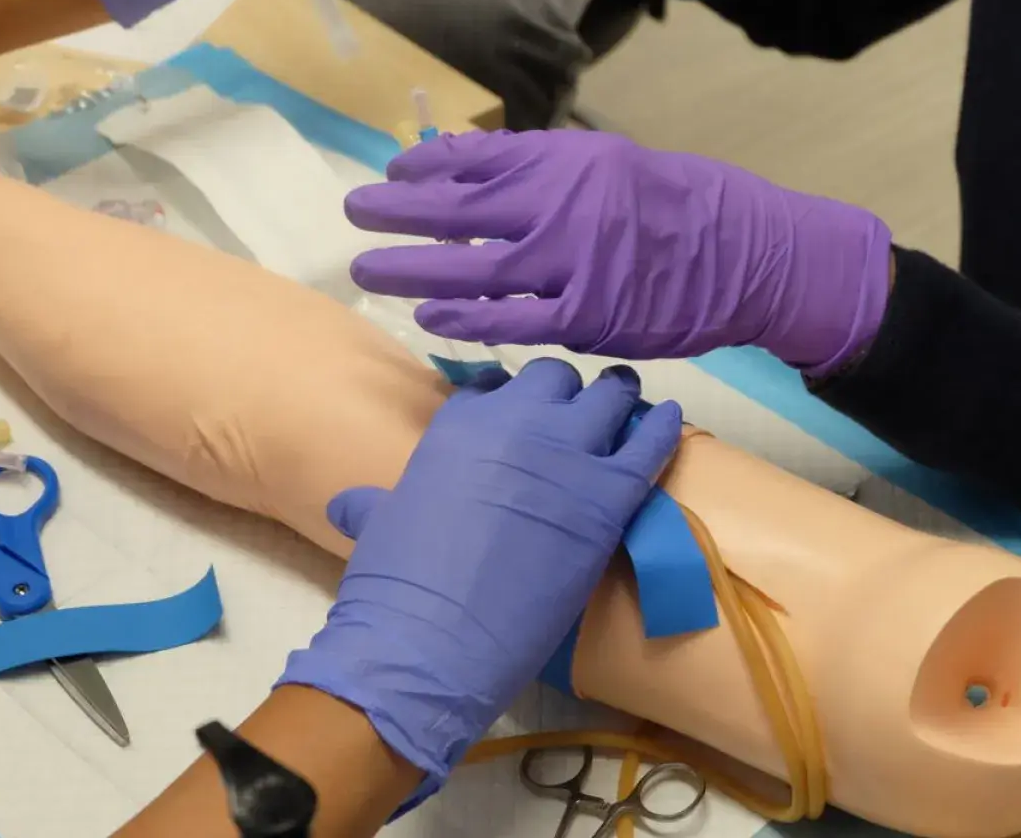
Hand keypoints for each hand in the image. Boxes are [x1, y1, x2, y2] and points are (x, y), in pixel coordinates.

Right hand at [279, 359, 683, 794]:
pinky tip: (670, 419)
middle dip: (566, 395)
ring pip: (609, 396)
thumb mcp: (377, 527)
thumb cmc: (396, 588)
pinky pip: (651, 441)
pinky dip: (663, 427)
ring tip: (625, 408)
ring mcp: (568, 453)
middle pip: (556, 379)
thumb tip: (349, 503)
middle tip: (576, 419)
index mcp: (459, 424)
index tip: (520, 415)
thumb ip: (372, 505)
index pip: (494, 385)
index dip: (512, 399)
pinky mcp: (609, 494)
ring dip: (616, 400)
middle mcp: (516, 421)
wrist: (430, 640)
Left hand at [345, 130, 893, 373]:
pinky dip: (466, 317)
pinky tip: (429, 315)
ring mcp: (572, 263)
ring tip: (368, 267)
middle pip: (457, 209)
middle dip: (398, 212)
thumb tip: (463, 165)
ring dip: (413, 266)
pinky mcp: (587, 317)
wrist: (745, 252)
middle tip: (355, 212)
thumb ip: (540, 167)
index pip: (475, 160)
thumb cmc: (674, 203)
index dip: (423, 169)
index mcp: (566, 161)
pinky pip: (511, 320)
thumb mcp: (607, 162)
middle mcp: (562, 206)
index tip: (391, 174)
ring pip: (473, 266)